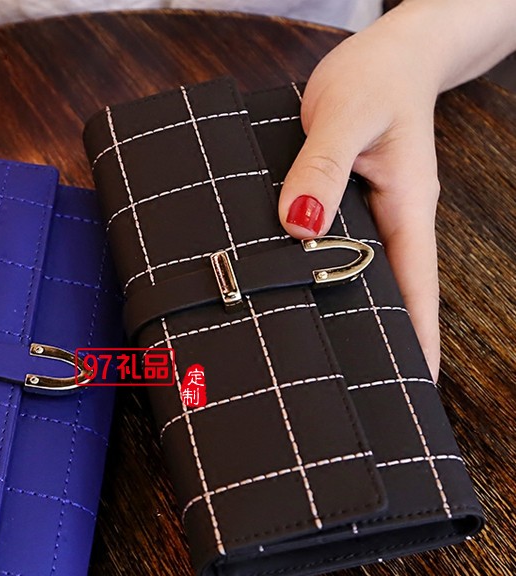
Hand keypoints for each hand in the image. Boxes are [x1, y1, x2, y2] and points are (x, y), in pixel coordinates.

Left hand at [279, 20, 441, 378]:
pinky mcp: (345, 205)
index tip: (416, 388)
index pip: (417, 290)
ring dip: (343, 310)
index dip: (418, 340)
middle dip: (381, 342)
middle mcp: (391, 221)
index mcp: (406, 210)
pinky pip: (334, 249)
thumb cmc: (375, 76)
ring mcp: (370, 216)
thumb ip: (322, 166)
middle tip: (355, 390)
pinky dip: (318, 273)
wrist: (386, 53)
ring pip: (358, 275)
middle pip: (390, 295)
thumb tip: (299, 224)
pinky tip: (291, 289)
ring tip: (318, 356)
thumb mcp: (346, 113)